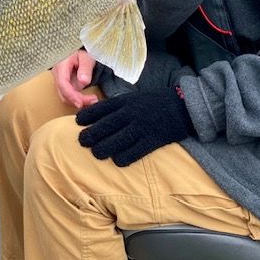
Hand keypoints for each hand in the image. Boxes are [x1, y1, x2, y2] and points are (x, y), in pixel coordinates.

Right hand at [52, 50, 98, 108]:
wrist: (75, 51)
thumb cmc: (80, 52)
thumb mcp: (85, 57)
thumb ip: (85, 68)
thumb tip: (84, 82)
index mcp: (61, 67)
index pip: (63, 84)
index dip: (71, 95)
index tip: (81, 103)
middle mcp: (58, 76)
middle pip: (63, 94)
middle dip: (78, 100)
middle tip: (94, 100)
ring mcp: (60, 81)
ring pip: (65, 97)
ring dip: (78, 101)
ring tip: (93, 100)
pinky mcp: (64, 86)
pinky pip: (69, 95)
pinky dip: (78, 99)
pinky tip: (88, 99)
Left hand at [76, 89, 193, 166]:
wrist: (182, 106)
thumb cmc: (154, 102)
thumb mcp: (134, 98)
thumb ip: (118, 106)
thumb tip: (98, 116)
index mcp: (126, 101)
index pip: (102, 108)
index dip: (87, 116)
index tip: (77, 122)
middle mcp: (131, 113)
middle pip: (105, 126)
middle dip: (91, 135)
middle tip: (81, 141)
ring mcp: (142, 127)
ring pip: (117, 141)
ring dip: (103, 149)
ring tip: (97, 153)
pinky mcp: (152, 140)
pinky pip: (134, 152)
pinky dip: (124, 158)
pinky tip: (118, 160)